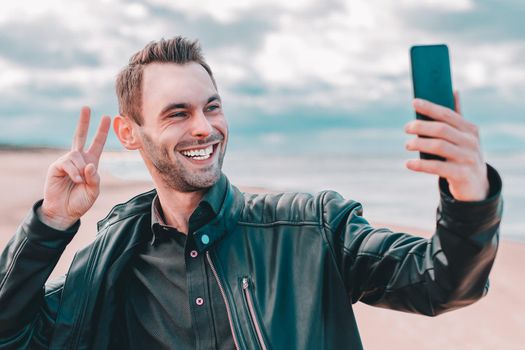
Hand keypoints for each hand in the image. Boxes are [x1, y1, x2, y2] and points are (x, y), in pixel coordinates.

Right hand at [40, 107, 110, 229]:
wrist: (64, 212)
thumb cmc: (80, 202)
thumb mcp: (94, 190)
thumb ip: (95, 178)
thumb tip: (89, 164)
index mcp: (91, 163)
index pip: (97, 144)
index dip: (102, 132)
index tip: (107, 118)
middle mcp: (79, 160)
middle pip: (80, 137)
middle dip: (84, 122)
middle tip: (86, 107)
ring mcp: (66, 162)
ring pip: (77, 156)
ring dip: (80, 169)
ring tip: (79, 181)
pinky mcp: (56, 166)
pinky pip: (67, 163)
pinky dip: (74, 172)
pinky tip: (74, 180)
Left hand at [404, 92, 488, 200]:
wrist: (476, 186)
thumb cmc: (463, 156)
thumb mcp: (464, 137)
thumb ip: (457, 117)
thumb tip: (453, 91)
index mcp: (470, 129)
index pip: (448, 114)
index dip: (430, 107)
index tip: (414, 102)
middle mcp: (471, 142)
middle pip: (442, 129)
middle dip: (421, 126)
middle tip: (406, 128)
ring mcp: (468, 158)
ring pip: (439, 146)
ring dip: (419, 144)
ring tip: (407, 145)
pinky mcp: (462, 174)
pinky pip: (437, 167)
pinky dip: (421, 165)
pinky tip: (409, 163)